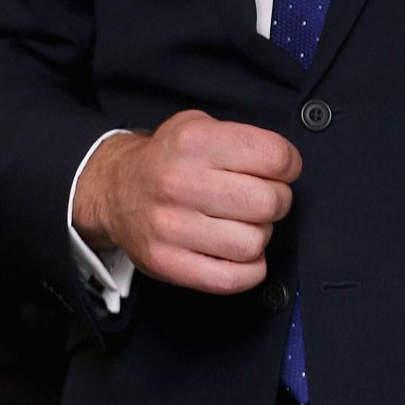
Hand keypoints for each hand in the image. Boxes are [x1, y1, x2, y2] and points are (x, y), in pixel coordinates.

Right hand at [72, 110, 301, 294]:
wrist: (115, 190)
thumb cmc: (168, 158)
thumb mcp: (198, 124)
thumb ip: (242, 138)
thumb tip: (286, 165)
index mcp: (195, 141)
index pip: (273, 156)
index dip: (289, 164)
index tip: (284, 169)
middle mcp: (181, 182)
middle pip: (268, 202)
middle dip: (279, 200)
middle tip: (266, 198)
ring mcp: (171, 226)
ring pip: (253, 243)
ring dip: (261, 235)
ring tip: (246, 223)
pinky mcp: (167, 263)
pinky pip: (231, 279)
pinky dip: (249, 269)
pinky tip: (242, 253)